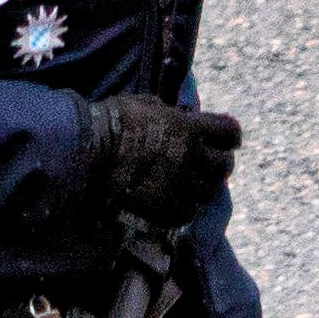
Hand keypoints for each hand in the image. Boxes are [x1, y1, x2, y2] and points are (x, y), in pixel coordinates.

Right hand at [85, 93, 244, 227]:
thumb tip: (175, 115)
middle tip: (207, 164)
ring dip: (200, 187)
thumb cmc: (111, 121)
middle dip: (219, 163)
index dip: (229, 136)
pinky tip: (173, 201)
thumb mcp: (144, 104)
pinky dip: (183, 208)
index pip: (230, 132)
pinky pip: (187, 213)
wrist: (88, 150)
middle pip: (225, 166)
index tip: (224, 139)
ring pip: (208, 192)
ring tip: (187, 183)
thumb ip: (167, 113)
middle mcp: (191, 156)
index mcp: (189, 127)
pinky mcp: (163, 207)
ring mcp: (179, 184)